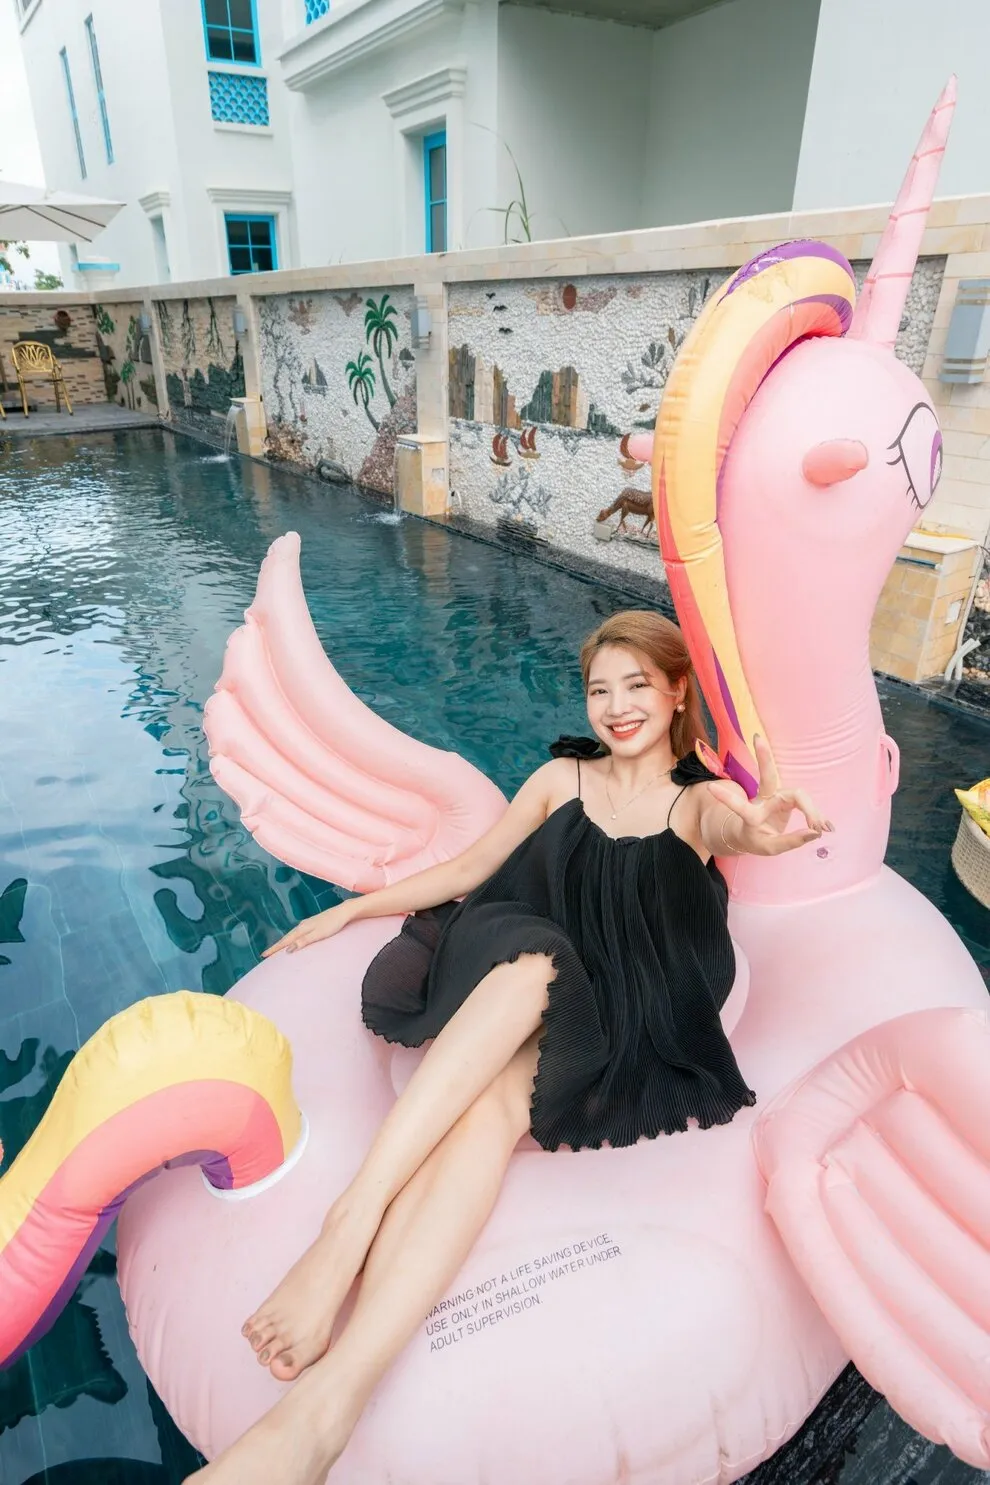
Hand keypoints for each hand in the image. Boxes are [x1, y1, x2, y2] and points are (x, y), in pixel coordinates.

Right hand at [262, 900, 356, 958]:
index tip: (263, 955)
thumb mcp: (318, 935)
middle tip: (266, 954)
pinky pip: (297, 933)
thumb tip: (288, 949)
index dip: (274, 949)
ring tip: (277, 949)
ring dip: (283, 942)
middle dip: (276, 946)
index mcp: (302, 929)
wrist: (343, 912)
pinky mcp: (312, 924)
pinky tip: (293, 940)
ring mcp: (307, 924)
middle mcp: (302, 925)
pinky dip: (291, 938)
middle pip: (286, 938)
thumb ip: (304, 941)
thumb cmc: (333, 924)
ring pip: (291, 935)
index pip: (285, 941)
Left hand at [708, 735, 833, 856]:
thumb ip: (790, 842)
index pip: (739, 806)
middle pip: (768, 777)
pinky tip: (828, 828)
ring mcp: (777, 797)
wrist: (754, 833)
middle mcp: (764, 800)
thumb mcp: (768, 848)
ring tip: (823, 830)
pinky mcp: (788, 798)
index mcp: (751, 815)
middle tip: (757, 738)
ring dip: (811, 811)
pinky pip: (806, 803)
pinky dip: (817, 816)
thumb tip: (814, 833)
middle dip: (764, 757)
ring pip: (798, 795)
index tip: (709, 787)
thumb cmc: (756, 839)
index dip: (726, 797)